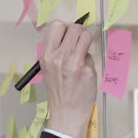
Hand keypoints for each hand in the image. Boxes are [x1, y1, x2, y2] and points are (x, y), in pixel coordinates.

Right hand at [40, 20, 96, 137]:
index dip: (65, 28)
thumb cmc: (58, 91)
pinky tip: (84, 71)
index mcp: (46, 55)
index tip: (68, 35)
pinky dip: (89, 60)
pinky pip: (91, 55)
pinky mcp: (87, 70)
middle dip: (79, 33)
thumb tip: (70, 35)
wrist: (66, 112)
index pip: (56, 26)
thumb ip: (56, 51)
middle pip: (74, 28)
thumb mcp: (48, 68)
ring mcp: (74, 62)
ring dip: (86, 41)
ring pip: (86, 36)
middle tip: (79, 43)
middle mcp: (59, 56)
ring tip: (82, 53)